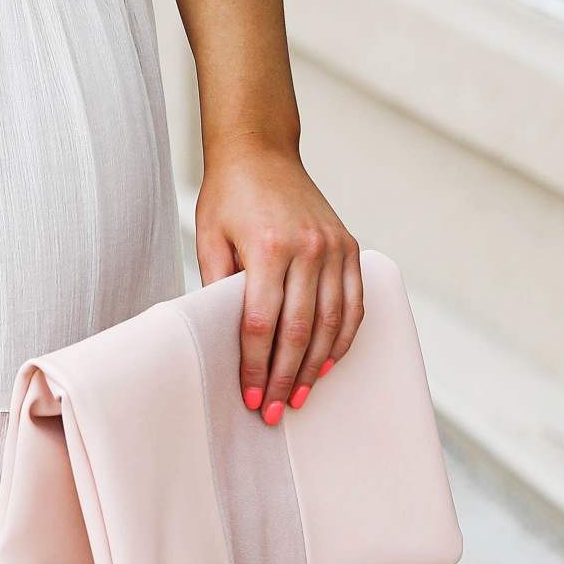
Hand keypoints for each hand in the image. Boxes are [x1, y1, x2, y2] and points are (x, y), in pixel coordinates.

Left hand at [196, 141, 362, 424]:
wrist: (261, 152)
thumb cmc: (229, 196)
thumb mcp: (209, 238)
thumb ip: (217, 288)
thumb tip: (222, 341)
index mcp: (269, 246)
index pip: (261, 322)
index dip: (255, 365)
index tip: (249, 395)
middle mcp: (308, 248)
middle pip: (300, 330)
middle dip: (285, 377)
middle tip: (273, 410)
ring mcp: (335, 247)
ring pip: (333, 323)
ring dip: (316, 366)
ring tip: (299, 396)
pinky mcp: (349, 247)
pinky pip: (354, 303)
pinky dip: (343, 338)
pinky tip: (327, 362)